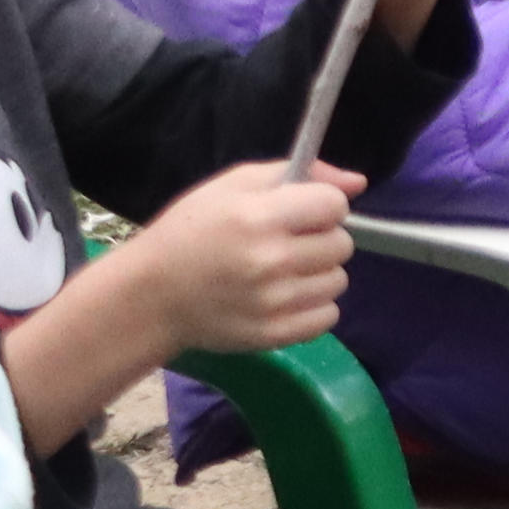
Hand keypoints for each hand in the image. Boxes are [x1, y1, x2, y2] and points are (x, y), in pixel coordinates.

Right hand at [91, 158, 358, 361]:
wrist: (151, 295)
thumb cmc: (190, 232)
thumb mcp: (231, 186)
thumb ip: (298, 174)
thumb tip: (357, 182)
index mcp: (259, 217)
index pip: (334, 205)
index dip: (321, 205)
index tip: (300, 212)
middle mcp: (272, 260)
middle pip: (342, 244)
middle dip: (319, 238)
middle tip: (285, 243)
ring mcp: (276, 301)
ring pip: (338, 280)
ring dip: (317, 273)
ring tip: (280, 272)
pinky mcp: (277, 333)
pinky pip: (329, 316)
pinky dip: (312, 307)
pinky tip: (282, 297)